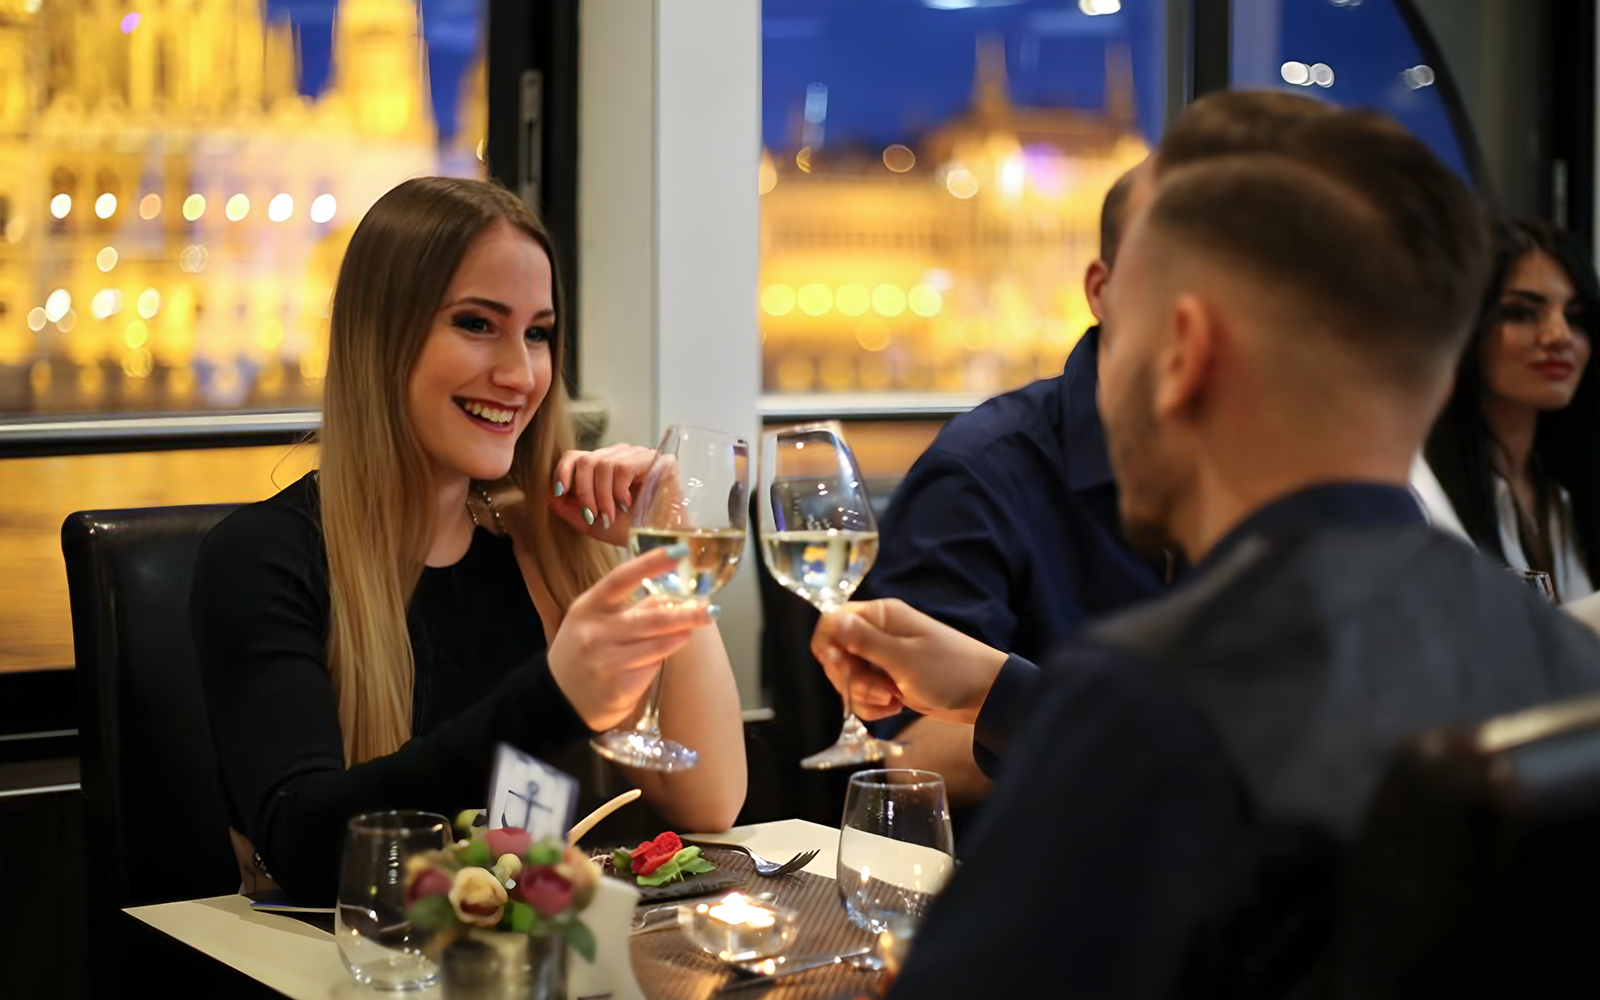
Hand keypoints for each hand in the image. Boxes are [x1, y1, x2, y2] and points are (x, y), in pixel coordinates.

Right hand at [547, 545, 714, 730]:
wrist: (557, 700)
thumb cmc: (581, 652)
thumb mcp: (595, 622)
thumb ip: (629, 608)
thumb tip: (669, 595)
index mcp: (587, 608)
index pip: (620, 579)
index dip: (649, 563)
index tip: (678, 551)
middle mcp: (595, 633)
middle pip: (649, 619)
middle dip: (685, 614)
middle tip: (710, 609)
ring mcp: (605, 662)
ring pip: (657, 646)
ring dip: (678, 637)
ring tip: (689, 631)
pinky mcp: (618, 688)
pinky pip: (651, 669)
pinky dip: (658, 662)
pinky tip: (652, 661)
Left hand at [550, 443, 656, 545]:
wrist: (662, 543)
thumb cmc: (631, 532)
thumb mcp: (591, 522)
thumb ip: (569, 508)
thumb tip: (548, 492)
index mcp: (605, 466)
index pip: (575, 456)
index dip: (563, 472)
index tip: (560, 492)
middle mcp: (621, 455)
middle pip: (586, 459)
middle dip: (584, 492)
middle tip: (593, 515)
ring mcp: (640, 455)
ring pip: (603, 464)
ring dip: (602, 495)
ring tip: (611, 515)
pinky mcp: (658, 460)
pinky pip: (623, 467)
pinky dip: (619, 490)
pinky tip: (627, 504)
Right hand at [810, 599, 1008, 726]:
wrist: (985, 696)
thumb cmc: (950, 671)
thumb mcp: (904, 658)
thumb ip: (865, 641)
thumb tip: (832, 621)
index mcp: (881, 616)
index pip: (832, 621)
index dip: (828, 646)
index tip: (840, 666)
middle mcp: (879, 634)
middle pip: (836, 654)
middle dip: (851, 678)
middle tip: (879, 689)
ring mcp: (883, 658)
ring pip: (849, 678)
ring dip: (864, 695)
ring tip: (893, 698)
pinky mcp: (889, 680)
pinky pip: (864, 694)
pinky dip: (874, 706)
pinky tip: (895, 708)